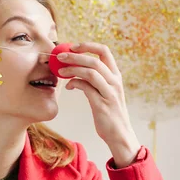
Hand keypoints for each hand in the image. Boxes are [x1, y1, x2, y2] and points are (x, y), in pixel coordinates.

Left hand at [57, 42, 140, 166]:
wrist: (119, 134)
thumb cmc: (108, 112)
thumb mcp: (104, 92)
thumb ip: (94, 79)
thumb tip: (74, 68)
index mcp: (115, 75)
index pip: (104, 51)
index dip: (87, 45)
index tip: (72, 46)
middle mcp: (115, 81)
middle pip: (94, 60)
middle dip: (75, 56)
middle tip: (59, 56)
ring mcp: (110, 92)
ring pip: (91, 72)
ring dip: (72, 69)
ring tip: (60, 71)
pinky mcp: (102, 104)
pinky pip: (87, 87)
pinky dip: (75, 83)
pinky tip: (69, 86)